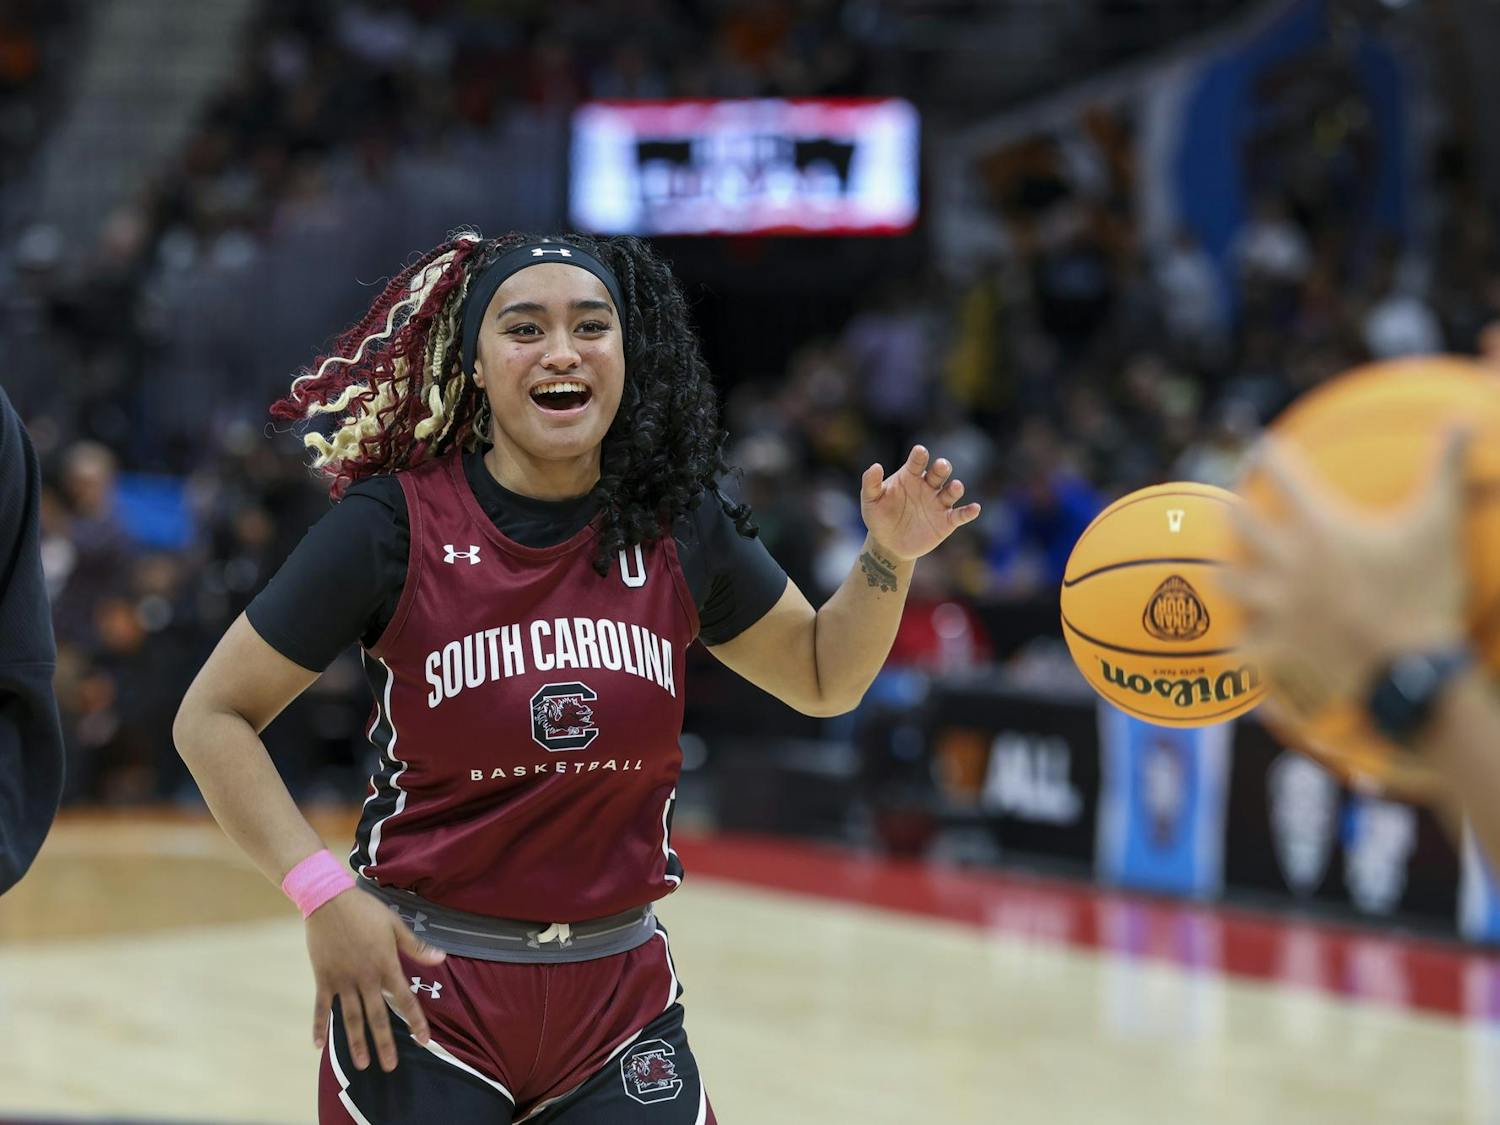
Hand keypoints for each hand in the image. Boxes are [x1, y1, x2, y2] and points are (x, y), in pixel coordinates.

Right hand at [306, 888, 446, 1071]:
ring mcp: (343, 980)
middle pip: (377, 1017)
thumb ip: (416, 946)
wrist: (329, 900)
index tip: (423, 1040)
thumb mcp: (395, 925)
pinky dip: (319, 1026)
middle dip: (385, 1043)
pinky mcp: (323, 978)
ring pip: (351, 1018)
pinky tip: (318, 1046)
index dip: (415, 1021)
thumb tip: (441, 959)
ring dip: (356, 1043)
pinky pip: (321, 1007)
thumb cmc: (366, 911)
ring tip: (362, 1065)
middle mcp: (365, 978)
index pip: (404, 999)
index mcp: (386, 965)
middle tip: (390, 1067)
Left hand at [860, 445, 981, 562]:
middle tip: (941, 466)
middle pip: (939, 473)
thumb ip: (871, 483)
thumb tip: (875, 466)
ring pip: (951, 492)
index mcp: (910, 476)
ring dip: (955, 488)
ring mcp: (938, 503)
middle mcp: (928, 486)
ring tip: (955, 487)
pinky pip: (960, 515)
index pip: (917, 462)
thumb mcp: (870, 500)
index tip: (920, 452)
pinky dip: (969, 512)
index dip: (919, 456)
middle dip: (942, 468)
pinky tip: (975, 508)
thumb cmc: (878, 517)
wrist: (888, 545)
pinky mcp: (946, 522)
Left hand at [1225, 429, 1470, 718]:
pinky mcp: (1274, 647)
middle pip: (1236, 521)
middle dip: (1235, 506)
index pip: (1278, 473)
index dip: (1267, 453)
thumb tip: (1463, 417)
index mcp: (1319, 527)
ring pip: (1226, 580)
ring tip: (1231, 565)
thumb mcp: (1439, 526)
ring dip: (1227, 569)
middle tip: (1239, 502)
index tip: (1264, 446)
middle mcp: (1286, 562)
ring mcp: (1275, 606)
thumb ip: (1444, 468)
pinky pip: (1240, 642)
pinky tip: (1238, 637)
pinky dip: (1238, 638)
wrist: (1413, 674)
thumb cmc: (1426, 594)